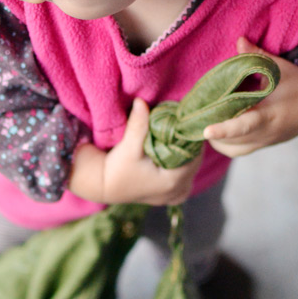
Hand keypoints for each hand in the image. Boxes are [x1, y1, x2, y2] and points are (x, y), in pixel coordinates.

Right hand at [69, 98, 202, 205]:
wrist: (102, 186)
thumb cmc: (116, 168)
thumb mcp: (128, 146)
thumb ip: (138, 125)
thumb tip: (141, 101)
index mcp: (172, 181)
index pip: (195, 155)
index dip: (191, 138)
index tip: (185, 124)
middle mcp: (176, 191)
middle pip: (194, 163)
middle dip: (190, 146)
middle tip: (183, 129)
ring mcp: (172, 197)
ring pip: (191, 172)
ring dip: (187, 157)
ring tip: (178, 141)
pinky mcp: (166, 197)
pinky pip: (184, 182)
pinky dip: (182, 170)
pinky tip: (175, 159)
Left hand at [203, 37, 297, 157]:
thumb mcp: (280, 67)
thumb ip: (256, 56)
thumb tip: (239, 41)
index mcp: (271, 114)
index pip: (244, 125)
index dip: (224, 129)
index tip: (206, 131)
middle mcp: (268, 132)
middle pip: (233, 142)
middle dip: (213, 134)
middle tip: (196, 117)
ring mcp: (268, 141)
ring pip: (235, 150)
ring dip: (218, 142)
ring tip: (204, 124)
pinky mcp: (268, 143)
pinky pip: (241, 150)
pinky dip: (227, 143)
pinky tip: (219, 130)